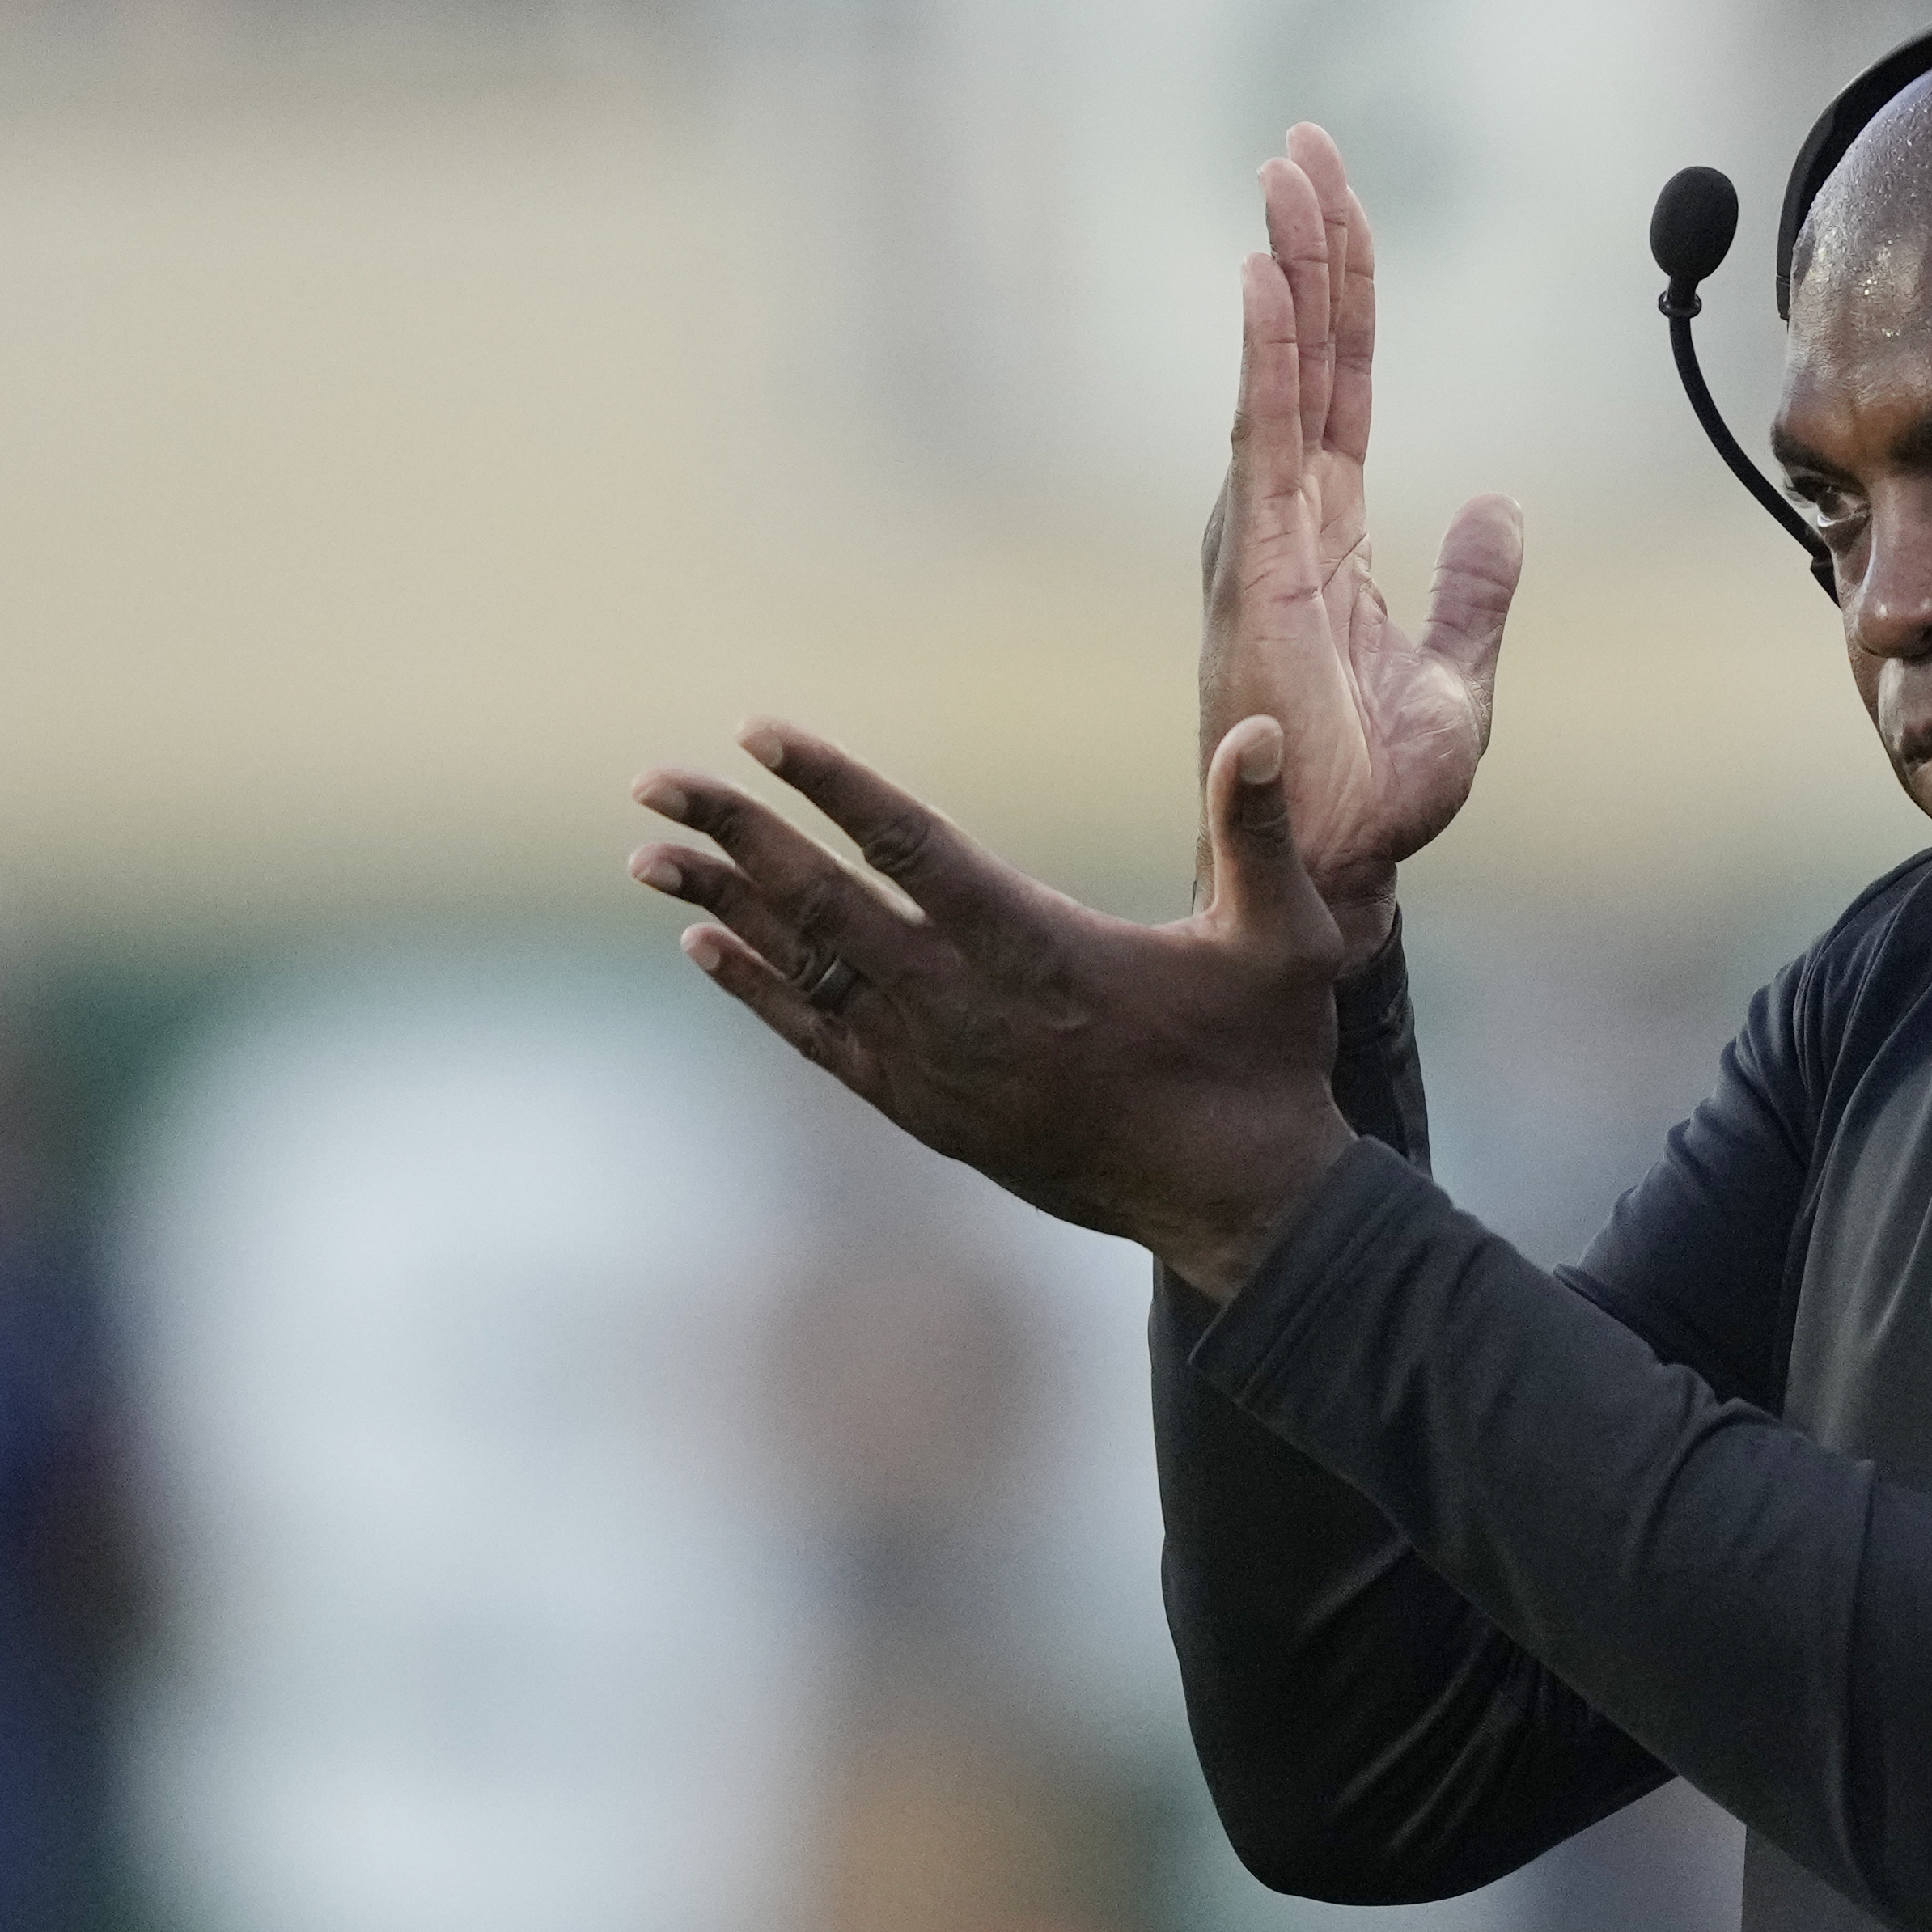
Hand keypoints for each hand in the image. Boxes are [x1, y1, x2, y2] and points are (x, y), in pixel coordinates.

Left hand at [625, 712, 1349, 1298]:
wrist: (1237, 1201)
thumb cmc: (1263, 1061)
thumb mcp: (1284, 940)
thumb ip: (1257, 833)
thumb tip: (1259, 730)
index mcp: (1039, 950)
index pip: (909, 846)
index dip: (829, 785)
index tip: (758, 732)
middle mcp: (967, 1008)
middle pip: (825, 903)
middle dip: (737, 833)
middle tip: (656, 778)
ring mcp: (938, 1068)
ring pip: (806, 971)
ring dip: (724, 906)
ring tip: (647, 854)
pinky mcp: (928, 1115)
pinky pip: (820, 1042)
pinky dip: (758, 992)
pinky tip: (707, 947)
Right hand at [1207, 124, 1525, 956]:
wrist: (1340, 871)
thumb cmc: (1379, 797)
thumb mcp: (1457, 678)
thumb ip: (1473, 589)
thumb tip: (1497, 505)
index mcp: (1326, 540)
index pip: (1340, 390)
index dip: (1343, 296)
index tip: (1338, 204)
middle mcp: (1284, 525)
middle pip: (1304, 359)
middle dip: (1307, 248)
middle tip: (1303, 145)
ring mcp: (1263, 543)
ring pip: (1279, 379)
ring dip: (1286, 274)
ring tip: (1286, 176)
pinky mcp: (1259, 572)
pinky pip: (1268, 438)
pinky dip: (1268, 355)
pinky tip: (1269, 280)